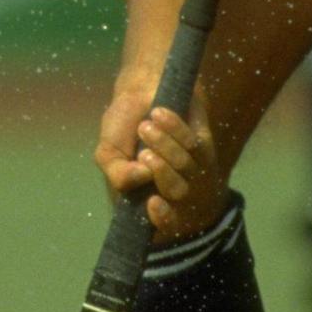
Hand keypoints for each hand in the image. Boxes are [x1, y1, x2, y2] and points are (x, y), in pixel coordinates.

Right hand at [96, 88, 225, 239]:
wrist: (140, 88)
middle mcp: (170, 185)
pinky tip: (159, 113)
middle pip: (176, 191)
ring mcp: (189, 166)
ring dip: (165, 144)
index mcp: (144, 195)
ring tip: (146, 125)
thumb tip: (143, 177)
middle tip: (144, 151)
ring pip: (186, 166)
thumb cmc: (122, 124)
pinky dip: (174, 128)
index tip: (153, 203)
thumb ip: (117, 174)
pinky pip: (195, 144)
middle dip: (162, 169)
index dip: (163, 219)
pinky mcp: (203, 144)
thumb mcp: (108, 152)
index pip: (163, 222)